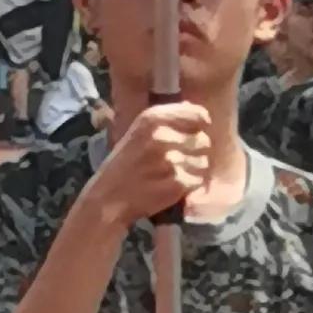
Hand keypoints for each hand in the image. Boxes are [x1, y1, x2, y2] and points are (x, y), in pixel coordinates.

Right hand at [89, 101, 211, 233]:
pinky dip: (189, 185)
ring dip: (193, 169)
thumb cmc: (127, 162)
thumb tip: (202, 115)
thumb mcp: (140, 130)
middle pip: (203, 140)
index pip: (198, 115)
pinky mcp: (178, 183)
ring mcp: (171, 161)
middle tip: (175, 159)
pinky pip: (198, 180)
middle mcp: (163, 136)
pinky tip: (172, 185)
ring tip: (172, 173)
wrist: (109, 197)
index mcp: (153, 118)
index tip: (191, 135)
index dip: (199, 126)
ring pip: (203, 161)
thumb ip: (169, 120)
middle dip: (194, 151)